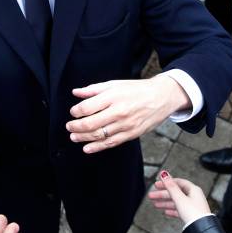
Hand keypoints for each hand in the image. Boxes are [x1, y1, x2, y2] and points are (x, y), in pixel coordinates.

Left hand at [66, 73, 190, 153]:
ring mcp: (126, 124)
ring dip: (83, 138)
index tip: (73, 112)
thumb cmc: (137, 89)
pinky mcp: (132, 134)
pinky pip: (111, 142)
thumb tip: (76, 92)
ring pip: (99, 135)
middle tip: (69, 126)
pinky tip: (87, 148)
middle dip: (76, 127)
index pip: (87, 107)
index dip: (76, 111)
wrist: (162, 97)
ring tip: (74, 137)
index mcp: (113, 96)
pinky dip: (97, 147)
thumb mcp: (115, 84)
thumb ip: (94, 89)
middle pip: (91, 123)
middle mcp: (119, 111)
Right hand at [147, 171, 210, 225]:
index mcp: (193, 190)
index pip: (177, 182)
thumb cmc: (194, 213)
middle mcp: (194, 197)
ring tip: (155, 204)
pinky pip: (179, 210)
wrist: (201, 229)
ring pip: (176, 202)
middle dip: (162, 194)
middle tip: (152, 195)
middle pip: (175, 193)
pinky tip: (166, 212)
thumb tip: (164, 174)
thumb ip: (170, 186)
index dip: (166, 183)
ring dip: (165, 203)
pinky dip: (172, 210)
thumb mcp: (179, 198)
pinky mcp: (191, 215)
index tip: (157, 184)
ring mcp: (193, 206)